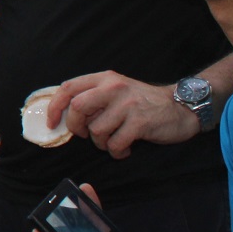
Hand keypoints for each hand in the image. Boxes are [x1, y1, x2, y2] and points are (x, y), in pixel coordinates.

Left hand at [47, 72, 196, 157]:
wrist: (180, 108)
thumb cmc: (143, 103)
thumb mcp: (117, 91)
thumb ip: (93, 97)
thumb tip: (63, 116)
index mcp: (105, 79)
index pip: (68, 88)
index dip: (54, 107)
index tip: (52, 123)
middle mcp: (114, 88)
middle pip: (77, 108)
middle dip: (76, 127)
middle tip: (87, 135)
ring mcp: (128, 104)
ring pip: (96, 130)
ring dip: (101, 143)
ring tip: (114, 141)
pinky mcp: (140, 122)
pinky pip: (115, 144)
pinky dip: (117, 152)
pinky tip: (126, 149)